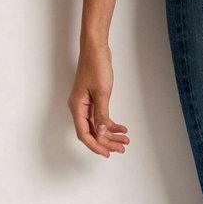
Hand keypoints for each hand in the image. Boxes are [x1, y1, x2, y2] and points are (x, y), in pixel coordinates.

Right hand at [67, 42, 129, 156]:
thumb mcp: (102, 92)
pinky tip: (122, 128)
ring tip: (124, 141)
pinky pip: (101, 117)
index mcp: (77, 107)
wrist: (96, 50)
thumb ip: (102, 114)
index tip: (107, 154)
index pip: (84, 134)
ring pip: (98, 126)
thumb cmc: (95, 66)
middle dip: (106, 142)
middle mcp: (79, 108)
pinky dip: (111, 123)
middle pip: (92, 132)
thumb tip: (102, 132)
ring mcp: (86, 104)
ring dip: (110, 134)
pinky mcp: (93, 100)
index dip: (96, 145)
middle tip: (121, 149)